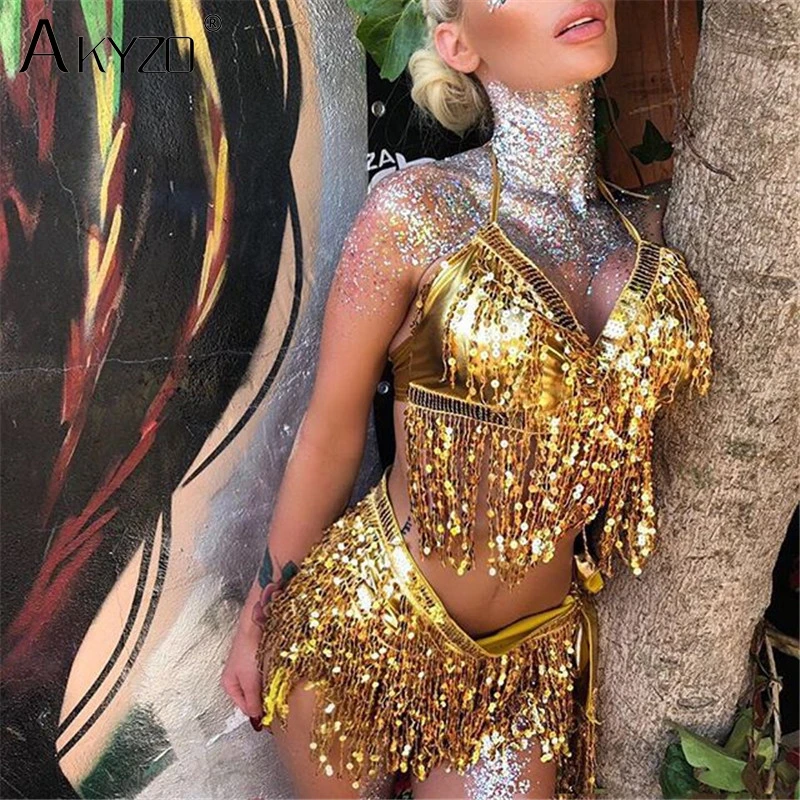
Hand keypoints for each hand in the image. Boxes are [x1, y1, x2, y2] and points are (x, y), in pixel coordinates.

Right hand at [220, 582, 269, 724]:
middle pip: (251, 696)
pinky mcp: (257, 659)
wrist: (255, 624)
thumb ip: (252, 701)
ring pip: (259, 686)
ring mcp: (247, 668)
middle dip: (262, 700)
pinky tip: (277, 676)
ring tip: (277, 689)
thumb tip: (256, 719)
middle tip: (275, 702)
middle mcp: (236, 677)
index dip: (257, 712)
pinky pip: (264, 675)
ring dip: (268, 689)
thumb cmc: (248, 651)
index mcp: (229, 684)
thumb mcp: (249, 681)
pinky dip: (270, 678)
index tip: (270, 717)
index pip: (243, 707)